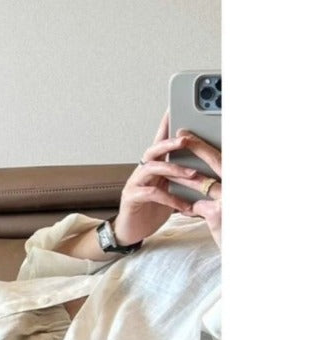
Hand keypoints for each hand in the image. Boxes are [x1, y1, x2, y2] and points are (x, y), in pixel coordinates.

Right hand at [112, 111, 220, 246]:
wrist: (131, 231)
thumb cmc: (152, 210)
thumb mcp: (171, 191)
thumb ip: (182, 179)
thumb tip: (207, 171)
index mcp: (153, 167)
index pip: (159, 142)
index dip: (164, 124)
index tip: (173, 108)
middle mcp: (142, 171)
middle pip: (153, 149)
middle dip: (170, 142)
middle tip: (187, 140)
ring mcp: (135, 183)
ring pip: (152, 168)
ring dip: (175, 170)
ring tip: (194, 176)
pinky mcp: (132, 198)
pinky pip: (152, 193)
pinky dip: (171, 199)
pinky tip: (185, 206)